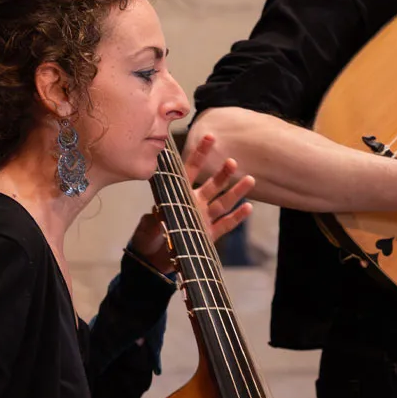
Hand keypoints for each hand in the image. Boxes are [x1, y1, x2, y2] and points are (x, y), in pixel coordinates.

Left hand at [130, 134, 253, 271]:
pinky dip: (237, 217)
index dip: (200, 154)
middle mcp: (195, 203)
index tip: (210, 137)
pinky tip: (248, 207)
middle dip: (222, 174)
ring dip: (236, 192)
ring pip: (223, 202)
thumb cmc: (147, 238)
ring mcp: (204, 218)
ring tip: (249, 180)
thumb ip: (153, 219)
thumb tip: (155, 212)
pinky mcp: (209, 235)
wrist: (153, 260)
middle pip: (212, 185)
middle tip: (232, 162)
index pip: (190, 170)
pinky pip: (225, 225)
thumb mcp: (146, 227)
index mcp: (179, 195)